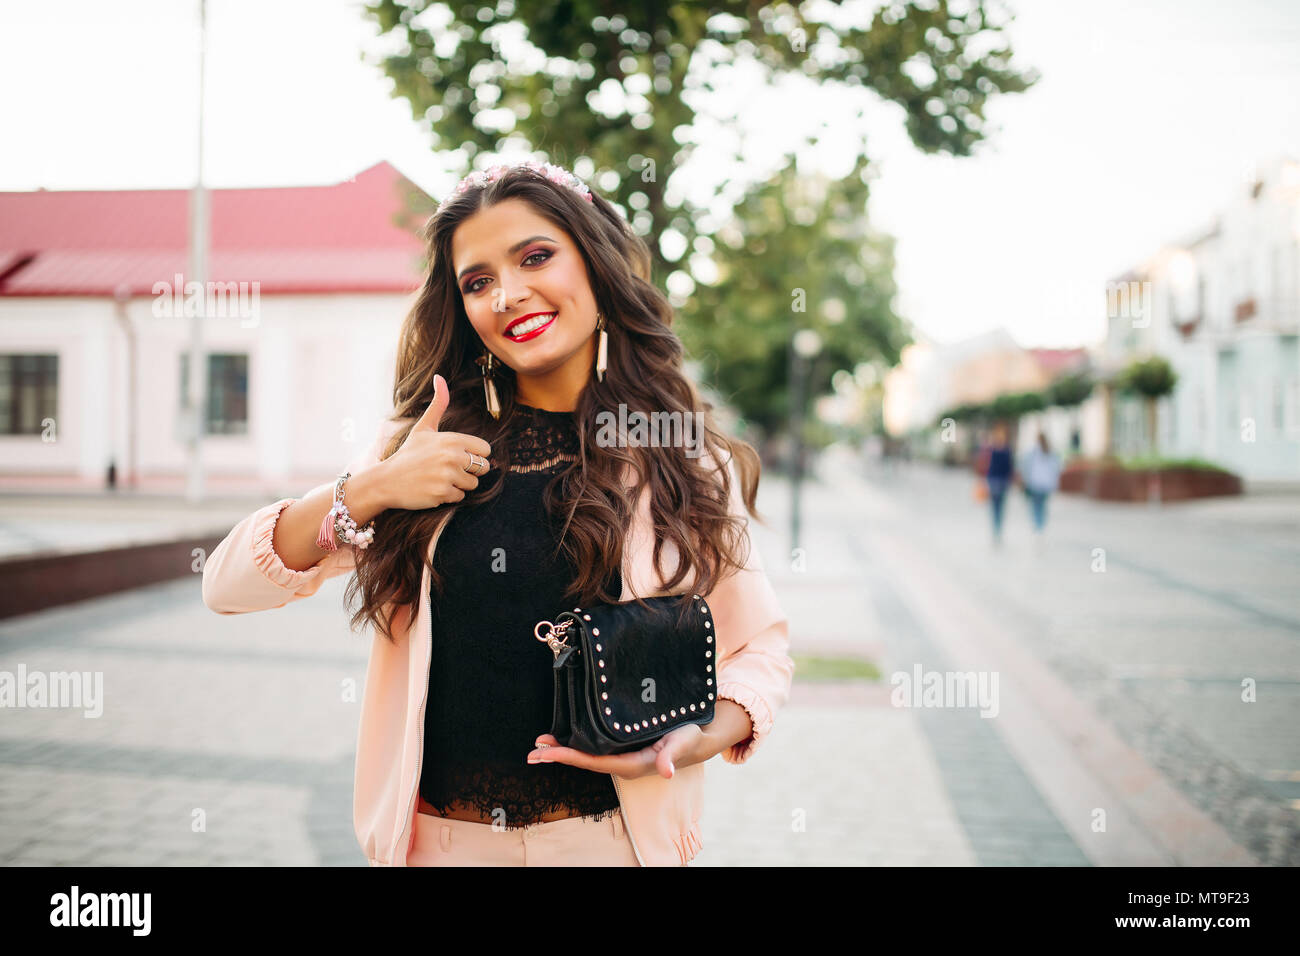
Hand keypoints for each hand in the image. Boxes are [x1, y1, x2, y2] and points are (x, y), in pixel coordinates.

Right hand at [379, 373, 493, 510]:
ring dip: (458, 484)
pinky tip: (432, 488)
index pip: (485, 450)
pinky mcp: (442, 493)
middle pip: (483, 468)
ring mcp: (448, 476)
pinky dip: (448, 495)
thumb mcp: (423, 427)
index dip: (474, 455)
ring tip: (438, 478)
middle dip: (469, 471)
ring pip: (472, 484)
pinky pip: (460, 497)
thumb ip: (438, 404)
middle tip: (448, 469)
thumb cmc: (408, 453)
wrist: (386, 480)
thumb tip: (439, 377)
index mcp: (452, 439)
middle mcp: (452, 456)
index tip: (458, 457)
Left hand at [526, 724, 707, 779]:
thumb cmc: (690, 738)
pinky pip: (595, 747)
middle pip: (585, 761)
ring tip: (541, 743)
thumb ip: (672, 756)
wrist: (699, 738)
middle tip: (533, 751)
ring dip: (564, 749)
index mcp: (633, 765)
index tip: (547, 752)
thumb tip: (666, 772)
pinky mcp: (623, 747)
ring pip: (587, 755)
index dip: (569, 757)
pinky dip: (577, 742)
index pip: (594, 762)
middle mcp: (623, 764)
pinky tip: (565, 735)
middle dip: (558, 756)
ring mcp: (622, 757)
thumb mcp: (683, 742)